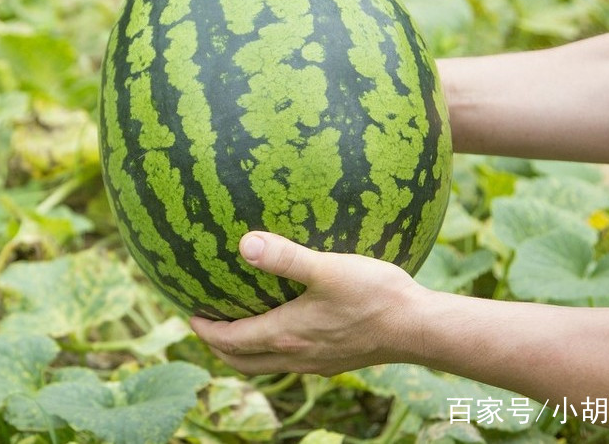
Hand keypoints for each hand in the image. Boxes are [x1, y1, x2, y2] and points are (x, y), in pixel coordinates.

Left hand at [190, 231, 429, 375]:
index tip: (190, 314)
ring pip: (267, 364)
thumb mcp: (327, 269)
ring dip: (245, 350)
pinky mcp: (335, 361)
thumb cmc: (374, 295)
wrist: (419, 328)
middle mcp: (296, 356)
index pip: (230, 341)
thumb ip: (285, 257)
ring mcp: (316, 363)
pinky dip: (273, 348)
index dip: (205, 330)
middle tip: (205, 325)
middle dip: (218, 346)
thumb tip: (244, 243)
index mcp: (286, 335)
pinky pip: (291, 360)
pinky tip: (286, 325)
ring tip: (238, 327)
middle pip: (242, 361)